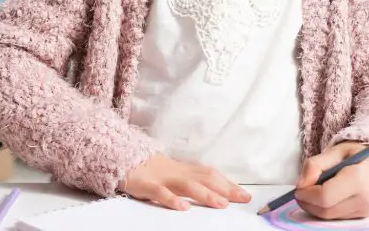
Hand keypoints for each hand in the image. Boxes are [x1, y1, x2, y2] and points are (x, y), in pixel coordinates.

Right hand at [122, 155, 250, 209]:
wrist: (123, 159)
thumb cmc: (153, 171)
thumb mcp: (176, 174)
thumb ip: (194, 181)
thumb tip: (218, 192)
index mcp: (186, 170)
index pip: (211, 175)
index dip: (229, 184)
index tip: (245, 195)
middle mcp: (178, 173)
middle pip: (205, 178)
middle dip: (225, 189)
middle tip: (242, 199)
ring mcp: (162, 178)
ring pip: (187, 185)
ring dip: (205, 194)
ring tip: (221, 204)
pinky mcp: (146, 185)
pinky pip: (160, 193)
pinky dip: (172, 200)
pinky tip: (183, 208)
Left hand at [294, 142, 368, 219]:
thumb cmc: (357, 155)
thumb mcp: (335, 151)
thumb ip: (315, 165)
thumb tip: (301, 184)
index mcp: (358, 178)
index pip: (325, 196)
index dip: (307, 194)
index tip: (298, 188)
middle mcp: (364, 198)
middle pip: (325, 210)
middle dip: (307, 203)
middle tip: (301, 191)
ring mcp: (365, 209)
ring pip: (329, 217)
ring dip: (315, 207)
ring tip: (314, 192)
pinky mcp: (364, 215)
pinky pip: (337, 217)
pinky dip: (326, 209)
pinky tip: (326, 197)